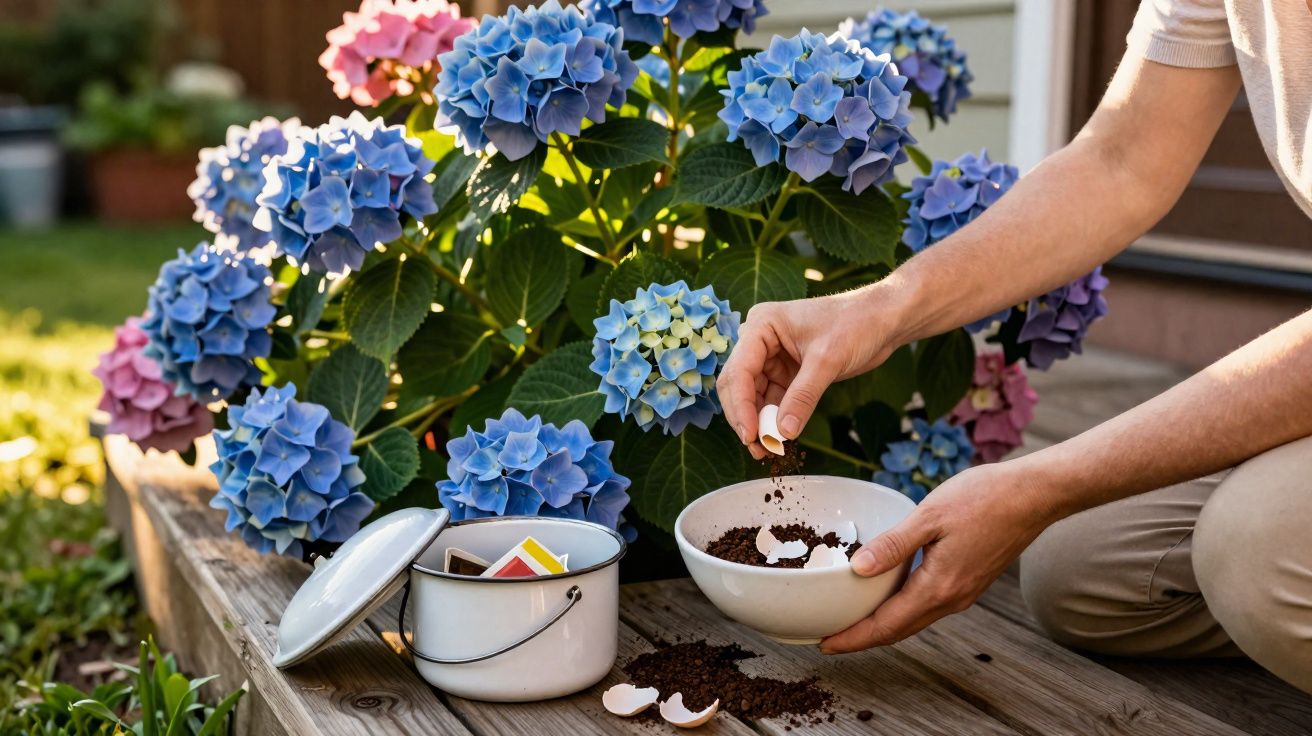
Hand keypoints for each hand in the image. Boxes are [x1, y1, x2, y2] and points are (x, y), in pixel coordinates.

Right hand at [717, 290, 895, 458]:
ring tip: (768, 448)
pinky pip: (772, 400)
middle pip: (738, 385)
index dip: (741, 406)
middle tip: (758, 447)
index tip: (751, 435)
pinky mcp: (786, 372)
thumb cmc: (856, 323)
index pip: (739, 371)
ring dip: (758, 422)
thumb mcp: (828, 360)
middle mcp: (760, 340)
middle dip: (745, 416)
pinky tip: (780, 437)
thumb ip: (803, 396)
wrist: (883, 319)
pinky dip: (773, 419)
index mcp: (762, 325)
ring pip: (752, 396)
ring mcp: (772, 357)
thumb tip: (783, 432)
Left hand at [820, 461, 1056, 652]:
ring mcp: (963, 592)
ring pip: (914, 619)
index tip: (824, 644)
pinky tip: (887, 594)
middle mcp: (952, 599)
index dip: (853, 638)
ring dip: (882, 625)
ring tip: (852, 620)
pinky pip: (927, 605)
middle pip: (899, 630)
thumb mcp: (930, 516)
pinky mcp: (969, 581)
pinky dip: (901, 609)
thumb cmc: (985, 499)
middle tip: (830, 638)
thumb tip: (858, 569)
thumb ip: (894, 545)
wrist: (1033, 495)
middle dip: (863, 638)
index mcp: (939, 587)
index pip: (886, 625)